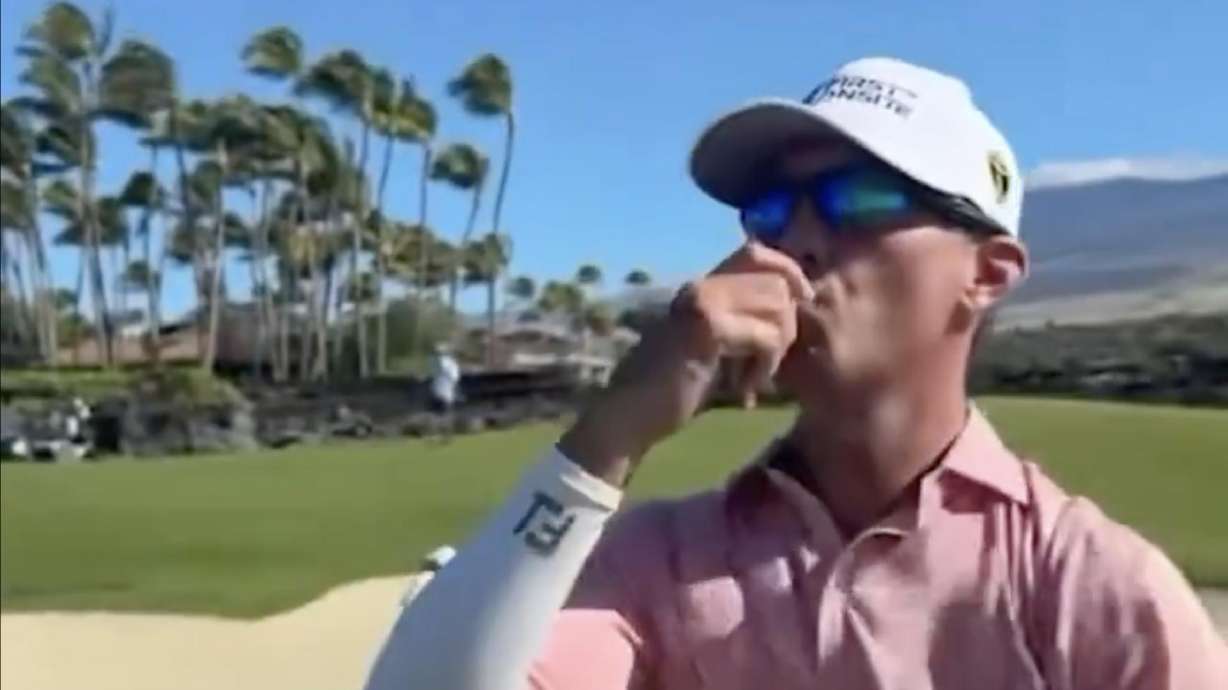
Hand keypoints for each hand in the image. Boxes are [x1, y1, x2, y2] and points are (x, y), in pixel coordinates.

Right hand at [559, 241, 813, 486]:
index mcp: (703, 285)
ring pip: (778, 306)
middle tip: (767, 364)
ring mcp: (703, 303)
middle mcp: (703, 285)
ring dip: (777, 349)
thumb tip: (797, 307)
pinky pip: (765, 336)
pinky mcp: (707, 329)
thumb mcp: (714, 347)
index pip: (759, 253)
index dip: (788, 276)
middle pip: (777, 282)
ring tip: (753, 378)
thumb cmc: (672, 388)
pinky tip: (744, 390)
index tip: (795, 314)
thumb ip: (743, 323)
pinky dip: (765, 366)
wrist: (629, 415)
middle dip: (787, 326)